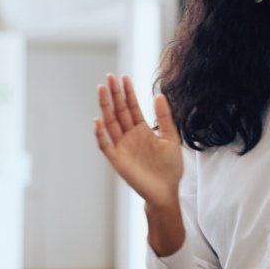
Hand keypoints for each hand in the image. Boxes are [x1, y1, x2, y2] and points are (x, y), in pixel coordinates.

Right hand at [94, 74, 182, 210]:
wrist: (167, 191)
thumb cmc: (170, 167)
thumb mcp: (171, 138)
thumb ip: (164, 118)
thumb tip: (159, 95)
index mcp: (142, 129)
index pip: (132, 107)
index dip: (128, 92)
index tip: (124, 77)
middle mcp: (130, 135)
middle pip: (119, 111)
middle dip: (114, 94)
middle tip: (109, 76)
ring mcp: (122, 146)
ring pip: (110, 123)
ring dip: (105, 107)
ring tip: (101, 90)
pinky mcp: (117, 160)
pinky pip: (105, 145)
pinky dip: (100, 134)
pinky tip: (98, 120)